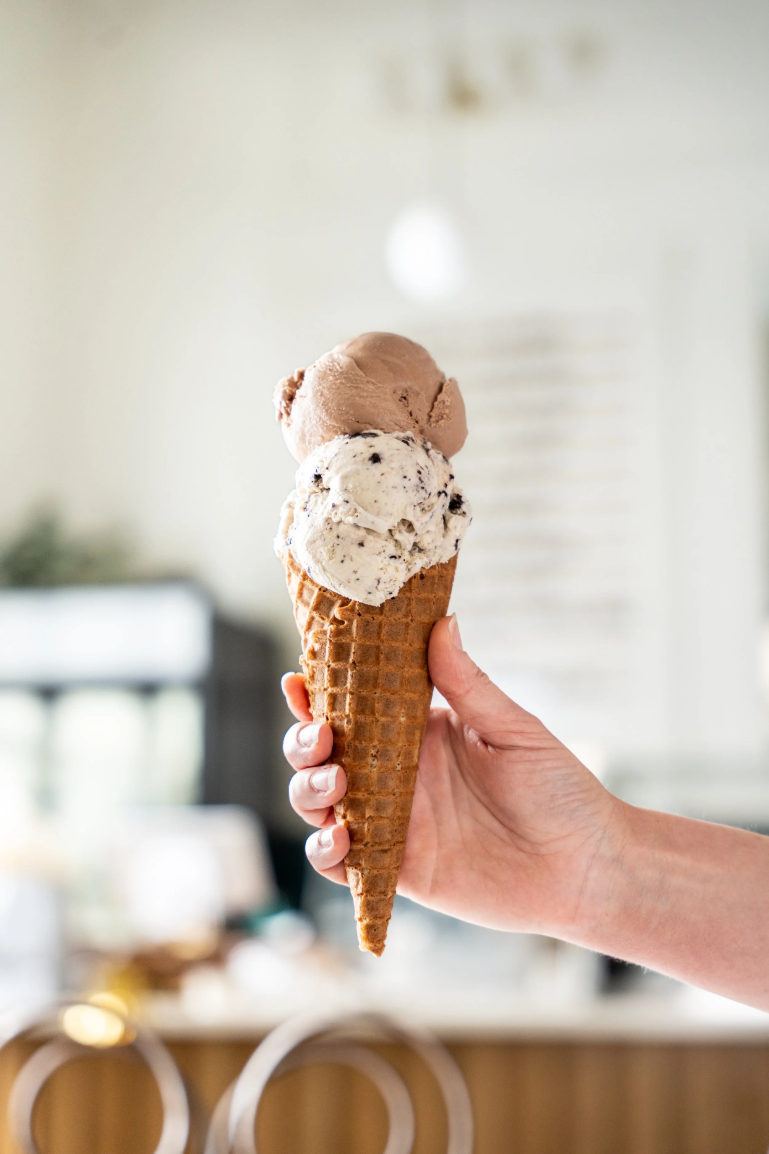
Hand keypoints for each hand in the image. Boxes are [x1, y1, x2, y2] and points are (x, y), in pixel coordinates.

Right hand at [282, 615, 618, 936]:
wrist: (586, 866)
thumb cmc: (560, 790)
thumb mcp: (513, 729)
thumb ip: (468, 683)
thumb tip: (443, 621)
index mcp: (417, 733)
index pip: (352, 707)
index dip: (317, 695)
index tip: (300, 681)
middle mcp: (394, 775)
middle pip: (321, 753)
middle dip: (303, 741)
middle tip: (322, 736)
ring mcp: (391, 822)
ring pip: (318, 803)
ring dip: (309, 789)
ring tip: (336, 783)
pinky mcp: (396, 869)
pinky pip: (339, 863)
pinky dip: (323, 849)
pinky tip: (341, 836)